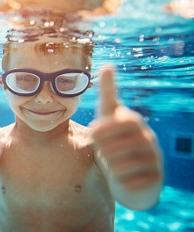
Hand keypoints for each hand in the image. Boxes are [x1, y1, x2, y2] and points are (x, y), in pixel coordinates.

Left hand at [91, 66, 161, 190]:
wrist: (127, 174)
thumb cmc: (113, 141)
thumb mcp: (108, 116)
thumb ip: (107, 93)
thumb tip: (108, 65)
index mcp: (136, 123)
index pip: (124, 122)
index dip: (103, 129)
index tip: (92, 133)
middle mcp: (149, 140)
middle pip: (117, 145)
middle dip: (103, 149)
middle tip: (100, 151)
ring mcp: (154, 161)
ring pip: (121, 165)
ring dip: (109, 165)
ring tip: (110, 162)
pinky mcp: (154, 181)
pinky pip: (128, 181)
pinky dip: (118, 179)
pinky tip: (119, 176)